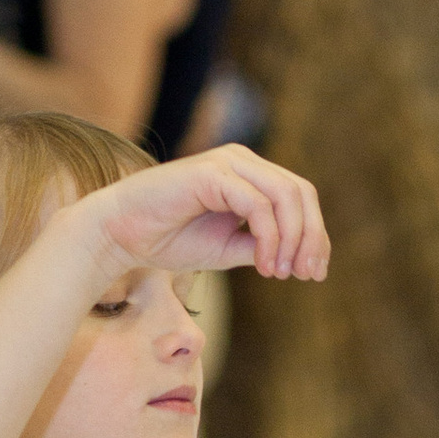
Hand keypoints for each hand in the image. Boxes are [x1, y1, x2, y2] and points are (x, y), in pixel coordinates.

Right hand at [77, 144, 329, 288]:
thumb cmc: (170, 239)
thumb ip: (262, 247)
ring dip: (292, 241)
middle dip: (311, 238)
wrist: (123, 234)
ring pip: (285, 197)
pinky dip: (269, 238)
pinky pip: (257, 206)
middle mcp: (242, 161)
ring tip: (280, 273)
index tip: (313, 274)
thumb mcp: (229, 249)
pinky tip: (264, 266)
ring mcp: (227, 163)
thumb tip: (301, 259)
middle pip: (300, 194)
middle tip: (306, 276)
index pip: (300, 197)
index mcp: (250, 175)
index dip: (315, 236)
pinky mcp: (212, 174)